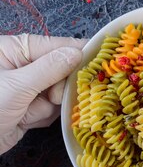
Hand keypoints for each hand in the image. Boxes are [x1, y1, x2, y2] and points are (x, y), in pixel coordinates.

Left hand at [0, 34, 85, 154]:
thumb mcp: (16, 85)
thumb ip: (50, 68)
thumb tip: (78, 52)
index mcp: (15, 49)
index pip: (57, 45)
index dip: (79, 54)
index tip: (103, 61)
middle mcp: (23, 66)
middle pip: (64, 70)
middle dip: (61, 86)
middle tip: (53, 98)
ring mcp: (27, 88)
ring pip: (61, 92)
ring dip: (50, 106)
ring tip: (28, 112)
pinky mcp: (28, 108)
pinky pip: (52, 109)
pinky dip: (45, 116)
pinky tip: (27, 120)